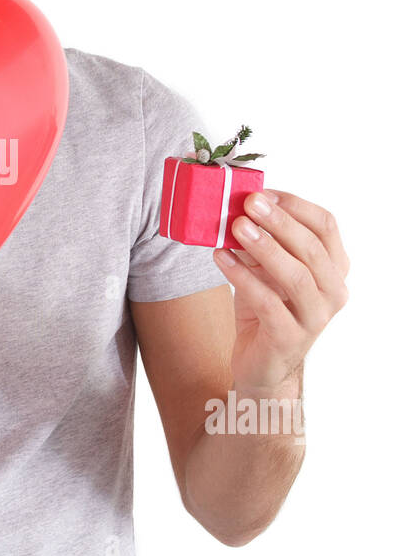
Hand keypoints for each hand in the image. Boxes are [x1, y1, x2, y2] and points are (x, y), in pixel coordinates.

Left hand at [213, 190, 349, 392]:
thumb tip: (235, 204)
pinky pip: (267, 302)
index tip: (264, 192)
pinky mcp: (290, 338)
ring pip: (295, 276)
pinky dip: (242, 276)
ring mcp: (315, 318)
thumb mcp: (265, 269)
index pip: (325, 226)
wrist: (262, 363)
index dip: (295, 206)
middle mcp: (333, 292)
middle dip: (279, 222)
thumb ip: (259, 240)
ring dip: (264, 247)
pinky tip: (220, 257)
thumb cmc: (266, 309)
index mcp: (334, 268)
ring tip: (235, 227)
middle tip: (249, 203)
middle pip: (312, 248)